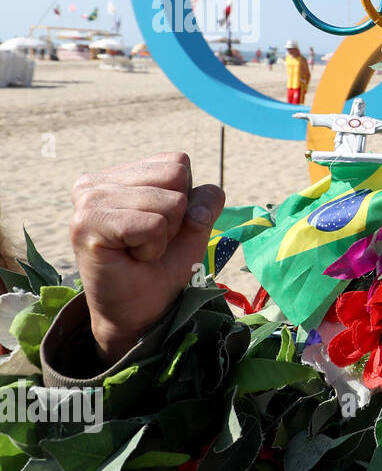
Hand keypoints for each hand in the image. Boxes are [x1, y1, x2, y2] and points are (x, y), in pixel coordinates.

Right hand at [69, 152, 224, 364]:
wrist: (140, 309)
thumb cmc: (163, 264)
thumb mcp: (194, 224)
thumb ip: (205, 199)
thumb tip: (197, 207)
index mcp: (118, 174)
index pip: (177, 161)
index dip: (184, 199)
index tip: (160, 226)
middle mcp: (95, 182)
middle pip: (175, 176)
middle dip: (176, 215)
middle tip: (150, 240)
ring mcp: (87, 201)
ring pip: (169, 202)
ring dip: (164, 234)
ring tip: (139, 249)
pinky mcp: (86, 225)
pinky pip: (153, 225)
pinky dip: (153, 247)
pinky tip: (132, 257)